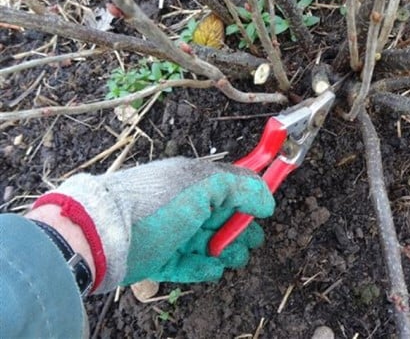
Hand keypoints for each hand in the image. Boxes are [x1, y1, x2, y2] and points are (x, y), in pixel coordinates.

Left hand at [32, 158, 274, 292]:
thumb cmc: (151, 205)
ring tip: (230, 256)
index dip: (251, 195)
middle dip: (240, 229)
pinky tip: (212, 268)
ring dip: (226, 250)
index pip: (231, 185)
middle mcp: (184, 205)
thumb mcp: (202, 186)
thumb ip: (240, 188)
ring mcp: (172, 233)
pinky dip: (203, 267)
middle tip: (248, 239)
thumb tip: (267, 199)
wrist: (101, 236)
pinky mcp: (160, 258)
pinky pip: (189, 264)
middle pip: (223, 218)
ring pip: (210, 242)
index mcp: (193, 181)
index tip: (266, 207)